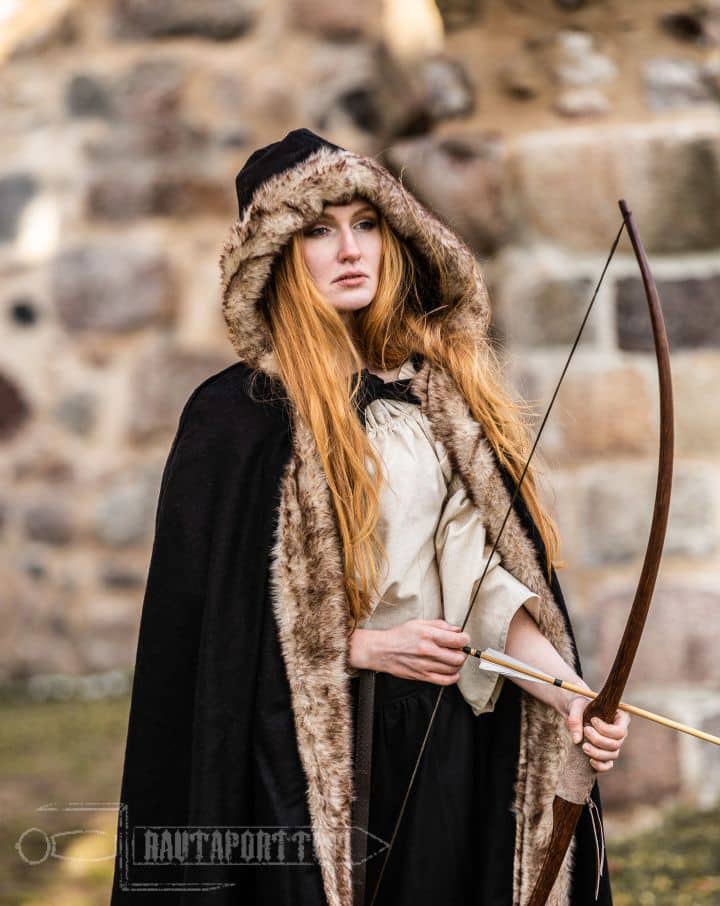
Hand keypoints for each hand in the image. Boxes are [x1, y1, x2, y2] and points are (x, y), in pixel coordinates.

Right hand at [350, 619, 470, 684]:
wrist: (382, 650)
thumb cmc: (399, 636)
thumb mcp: (419, 623)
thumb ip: (440, 625)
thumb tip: (456, 630)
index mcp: (428, 635)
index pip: (457, 640)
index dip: (465, 639)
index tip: (464, 639)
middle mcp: (428, 651)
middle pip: (458, 657)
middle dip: (462, 653)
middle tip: (458, 649)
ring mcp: (426, 665)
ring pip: (453, 669)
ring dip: (457, 664)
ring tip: (452, 658)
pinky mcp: (423, 676)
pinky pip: (445, 681)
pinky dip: (453, 677)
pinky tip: (451, 671)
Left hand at [566, 694, 630, 772]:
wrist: (576, 713)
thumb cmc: (580, 706)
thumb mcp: (576, 706)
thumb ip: (575, 719)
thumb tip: (576, 740)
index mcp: (619, 718)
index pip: (620, 731)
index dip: (606, 729)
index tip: (592, 720)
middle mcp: (619, 733)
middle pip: (616, 744)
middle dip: (599, 740)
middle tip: (585, 730)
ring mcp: (613, 745)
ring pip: (612, 755)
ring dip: (597, 753)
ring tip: (584, 746)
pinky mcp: (605, 754)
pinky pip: (608, 765)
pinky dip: (600, 766)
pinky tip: (590, 760)